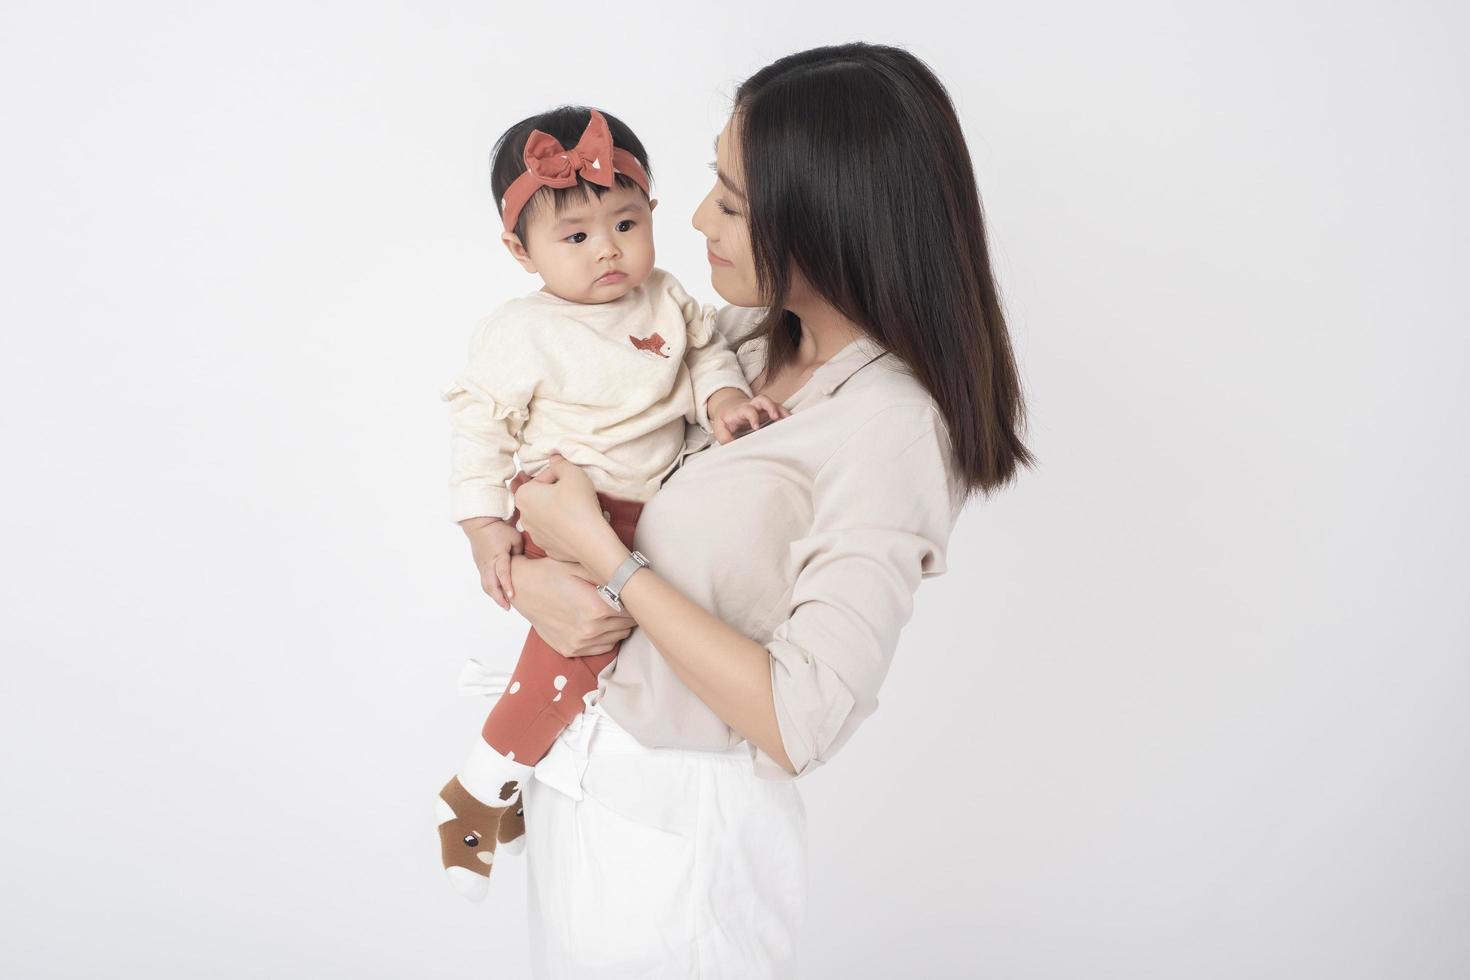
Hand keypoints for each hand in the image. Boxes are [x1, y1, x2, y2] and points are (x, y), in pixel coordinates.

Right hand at [460, 517, 523, 610]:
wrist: (480, 524)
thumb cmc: (499, 530)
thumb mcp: (515, 538)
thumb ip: (520, 553)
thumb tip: (523, 565)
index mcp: (498, 556)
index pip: (502, 573)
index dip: (507, 585)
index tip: (512, 596)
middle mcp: (488, 564)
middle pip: (491, 585)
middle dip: (499, 598)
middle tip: (508, 608)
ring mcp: (482, 566)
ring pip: (486, 585)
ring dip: (494, 596)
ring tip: (504, 604)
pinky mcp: (480, 566)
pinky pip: (484, 581)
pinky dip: (491, 590)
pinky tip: (498, 594)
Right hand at [505, 552, 636, 656]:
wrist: (521, 589)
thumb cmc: (550, 573)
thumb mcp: (581, 566)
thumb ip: (608, 575)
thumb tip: (633, 578)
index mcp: (596, 607)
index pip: (634, 610)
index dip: (636, 601)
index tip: (635, 594)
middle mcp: (590, 629)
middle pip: (628, 625)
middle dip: (630, 612)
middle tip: (624, 600)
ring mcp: (580, 642)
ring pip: (618, 637)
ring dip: (619, 625)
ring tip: (611, 610)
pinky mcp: (571, 650)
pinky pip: (603, 647)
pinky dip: (606, 636)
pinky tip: (599, 623)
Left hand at [513, 454, 623, 573]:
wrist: (590, 541)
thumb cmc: (579, 505)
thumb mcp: (573, 473)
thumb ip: (560, 462)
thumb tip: (553, 458)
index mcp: (524, 495)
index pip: (540, 477)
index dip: (558, 475)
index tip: (570, 478)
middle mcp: (523, 516)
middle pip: (540, 497)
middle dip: (555, 492)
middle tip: (574, 492)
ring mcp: (534, 534)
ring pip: (546, 515)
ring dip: (558, 509)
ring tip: (577, 508)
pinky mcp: (546, 547)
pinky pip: (553, 531)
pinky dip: (561, 527)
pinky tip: (575, 525)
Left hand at [710, 391, 789, 443]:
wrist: (728, 407)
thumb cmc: (725, 419)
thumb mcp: (719, 428)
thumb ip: (724, 437)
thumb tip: (733, 447)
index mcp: (740, 410)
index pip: (748, 410)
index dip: (753, 417)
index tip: (756, 427)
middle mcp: (753, 405)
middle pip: (763, 399)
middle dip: (770, 406)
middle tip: (776, 417)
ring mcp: (762, 407)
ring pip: (773, 403)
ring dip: (782, 411)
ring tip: (790, 421)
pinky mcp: (768, 411)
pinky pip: (778, 410)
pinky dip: (785, 415)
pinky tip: (792, 423)